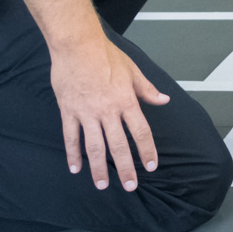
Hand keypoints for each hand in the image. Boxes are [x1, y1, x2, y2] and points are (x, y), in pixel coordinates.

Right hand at [52, 33, 168, 191]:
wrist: (77, 45)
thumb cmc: (106, 55)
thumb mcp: (133, 70)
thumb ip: (147, 90)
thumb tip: (164, 101)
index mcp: (126, 101)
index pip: (141, 132)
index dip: (147, 151)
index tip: (151, 166)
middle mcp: (107, 110)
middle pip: (119, 145)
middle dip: (125, 168)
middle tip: (129, 186)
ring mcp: (86, 112)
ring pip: (94, 146)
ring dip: (98, 168)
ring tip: (102, 184)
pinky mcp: (68, 111)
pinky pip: (71, 137)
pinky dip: (73, 154)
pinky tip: (76, 168)